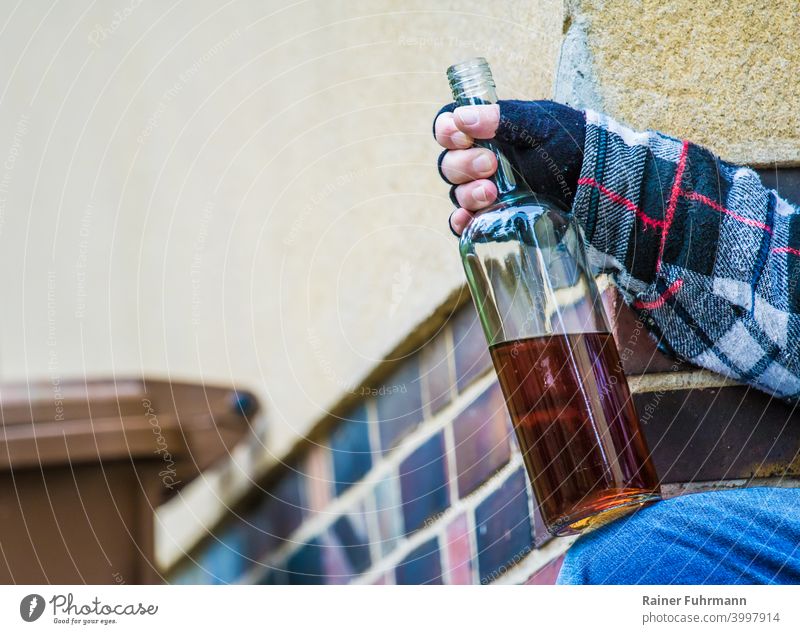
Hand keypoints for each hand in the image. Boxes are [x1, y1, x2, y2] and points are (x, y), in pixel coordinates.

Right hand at [433, 100, 585, 234]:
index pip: (447, 128)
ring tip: (492, 192)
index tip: (462, 136)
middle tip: (490, 165)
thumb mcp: (537, 123)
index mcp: (484, 132)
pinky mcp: (492, 217)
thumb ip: (501, 117)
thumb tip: (462, 118)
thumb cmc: (566, 143)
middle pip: (449, 164)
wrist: (594, 179)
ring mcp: (484, 192)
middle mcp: (478, 162)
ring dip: (467, 193)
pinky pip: (464, 223)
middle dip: (463, 165)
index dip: (446, 132)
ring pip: (456, 194)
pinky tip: (466, 220)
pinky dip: (460, 222)